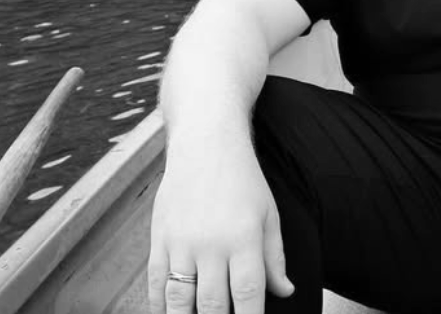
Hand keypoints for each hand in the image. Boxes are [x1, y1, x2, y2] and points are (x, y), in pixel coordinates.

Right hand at [148, 145, 294, 313]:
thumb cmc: (243, 179)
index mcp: (244, 238)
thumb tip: (284, 292)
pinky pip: (155, 283)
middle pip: (212, 305)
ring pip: (178, 300)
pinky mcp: (158, 238)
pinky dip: (159, 306)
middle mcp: (211, 244)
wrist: (205, 144)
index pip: (249, 294)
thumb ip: (274, 257)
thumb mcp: (269, 214)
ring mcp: (181, 242)